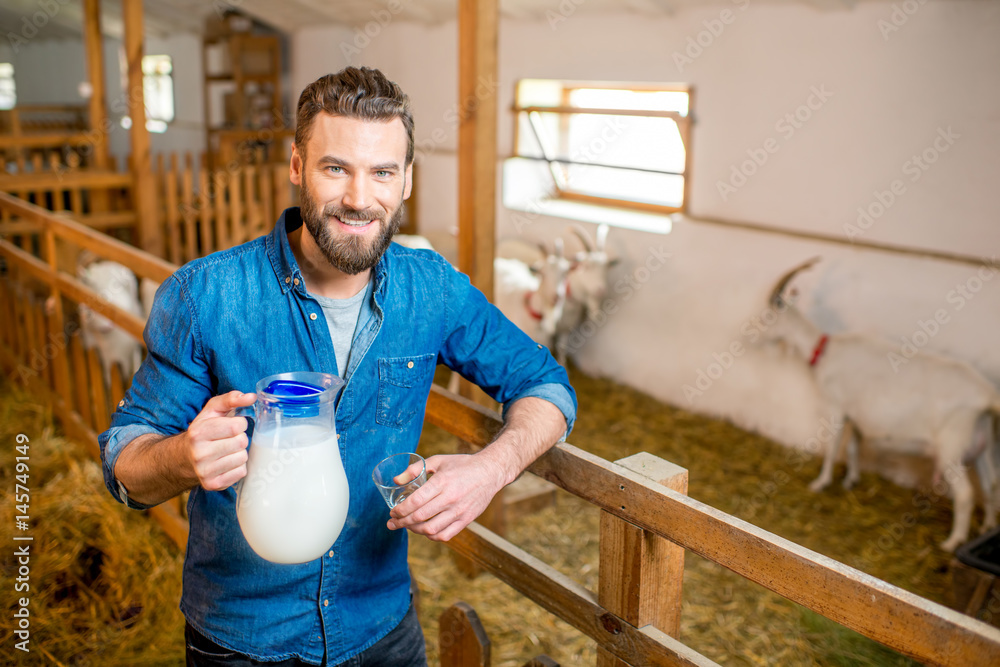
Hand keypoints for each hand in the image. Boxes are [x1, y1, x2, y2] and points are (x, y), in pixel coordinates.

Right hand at [184, 390, 255, 490]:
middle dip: (239, 438)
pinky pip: (241, 472)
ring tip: (226, 451)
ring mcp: (205, 471)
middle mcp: (199, 453)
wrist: (181, 458)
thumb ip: (231, 399)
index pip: (237, 426)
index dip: (240, 424)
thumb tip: (252, 396)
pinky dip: (238, 467)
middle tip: (229, 439)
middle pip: (241, 442)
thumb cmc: (202, 431)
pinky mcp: (213, 484)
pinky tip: (226, 462)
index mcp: (198, 432)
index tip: (232, 425)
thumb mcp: (211, 411)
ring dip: (239, 453)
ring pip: (242, 458)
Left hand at [386, 453, 506, 541]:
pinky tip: (424, 531)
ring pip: (430, 530)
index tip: (392, 512)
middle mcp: (451, 498)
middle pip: (419, 517)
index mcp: (442, 482)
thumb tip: (396, 480)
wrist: (490, 472)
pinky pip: (445, 535)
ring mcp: (459, 511)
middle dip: (401, 522)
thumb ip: (415, 469)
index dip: (400, 510)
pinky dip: (431, 536)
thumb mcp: (438, 460)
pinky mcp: (466, 520)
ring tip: (406, 526)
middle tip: (392, 522)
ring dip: (414, 530)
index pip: (415, 502)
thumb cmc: (462, 465)